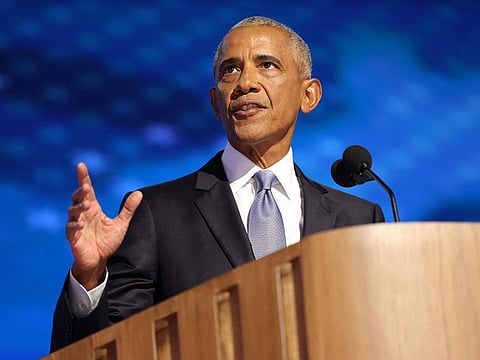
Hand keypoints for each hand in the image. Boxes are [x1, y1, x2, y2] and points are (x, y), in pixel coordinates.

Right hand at [66, 162, 142, 289]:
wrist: (99, 260)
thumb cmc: (107, 241)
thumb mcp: (121, 224)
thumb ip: (128, 209)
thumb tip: (139, 193)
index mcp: (93, 208)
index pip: (87, 190)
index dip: (83, 177)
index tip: (81, 165)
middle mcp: (83, 214)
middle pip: (78, 198)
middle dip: (80, 192)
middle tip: (86, 187)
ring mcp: (76, 225)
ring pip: (73, 212)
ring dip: (79, 207)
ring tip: (87, 205)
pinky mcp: (73, 237)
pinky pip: (71, 229)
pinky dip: (75, 226)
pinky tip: (81, 224)